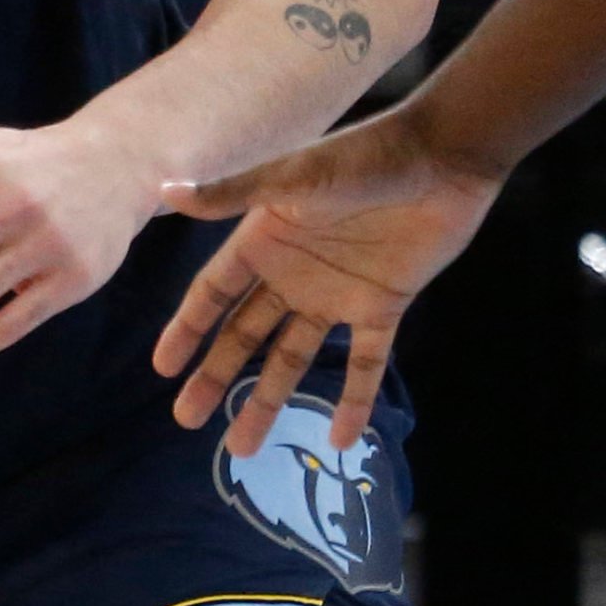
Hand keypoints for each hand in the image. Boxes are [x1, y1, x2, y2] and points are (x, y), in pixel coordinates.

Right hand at [152, 107, 498, 451]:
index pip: (212, 295)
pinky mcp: (382, 307)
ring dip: (268, 399)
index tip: (163, 369)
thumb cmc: (362, 159)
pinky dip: (353, 401)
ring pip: (291, 357)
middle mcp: (291, 274)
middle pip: (243, 335)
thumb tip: (164, 190)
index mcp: (262, 242)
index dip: (187, 331)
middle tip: (186, 419)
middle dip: (215, 377)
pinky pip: (364, 364)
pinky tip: (341, 440)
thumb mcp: (292, 177)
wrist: (442, 159)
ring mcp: (335, 294)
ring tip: (243, 447)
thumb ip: (232, 194)